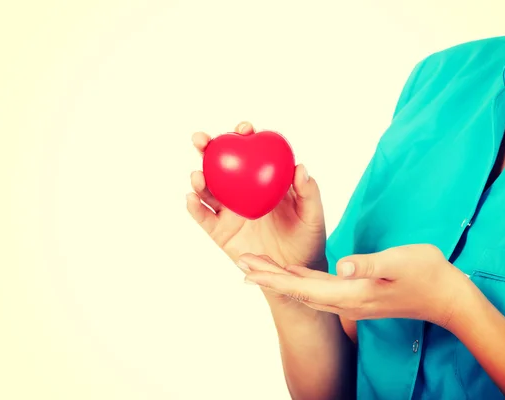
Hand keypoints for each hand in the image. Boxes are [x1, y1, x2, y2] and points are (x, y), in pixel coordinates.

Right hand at [186, 122, 326, 303]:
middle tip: (202, 139)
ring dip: (199, 178)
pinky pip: (204, 217)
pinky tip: (192, 199)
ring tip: (198, 175)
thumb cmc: (307, 238)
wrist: (294, 270)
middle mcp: (242, 191)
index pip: (250, 152)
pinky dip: (195, 208)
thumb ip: (308, 192)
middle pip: (220, 165)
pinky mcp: (220, 232)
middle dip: (208, 148)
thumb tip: (300, 167)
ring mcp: (229, 211)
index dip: (244, 136)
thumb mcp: (312, 215)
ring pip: (208, 189)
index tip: (244, 129)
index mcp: (262, 180)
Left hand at [239, 244, 468, 328]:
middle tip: (241, 265)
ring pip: (305, 291)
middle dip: (267, 278)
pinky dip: (300, 280)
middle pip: (297, 291)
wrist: (447, 298)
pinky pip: (319, 289)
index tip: (247, 270)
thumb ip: (369, 264)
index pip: (302, 288)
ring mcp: (351, 301)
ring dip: (280, 280)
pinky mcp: (357, 295)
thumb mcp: (399, 262)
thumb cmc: (427, 274)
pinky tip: (293, 272)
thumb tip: (343, 264)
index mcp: (351, 292)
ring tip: (258, 268)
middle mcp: (346, 301)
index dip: (272, 278)